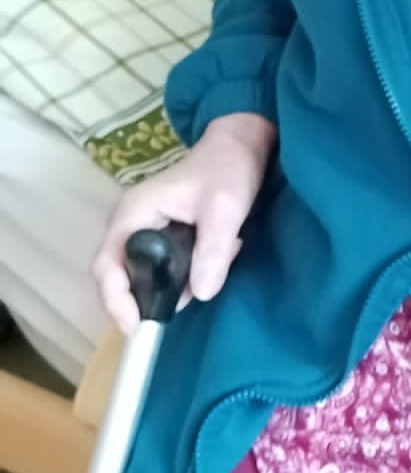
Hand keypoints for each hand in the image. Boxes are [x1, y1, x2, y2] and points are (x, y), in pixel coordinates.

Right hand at [91, 112, 274, 334]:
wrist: (241, 144)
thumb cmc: (228, 170)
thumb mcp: (224, 210)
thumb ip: (211, 251)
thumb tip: (200, 295)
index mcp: (133, 213)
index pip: (107, 266)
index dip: (116, 301)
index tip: (136, 328)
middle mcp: (130, 221)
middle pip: (122, 274)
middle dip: (154, 294)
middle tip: (187, 303)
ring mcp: (144, 227)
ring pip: (148, 272)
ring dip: (182, 278)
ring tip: (222, 254)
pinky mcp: (161, 232)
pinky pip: (166, 263)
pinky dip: (192, 267)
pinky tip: (224, 247)